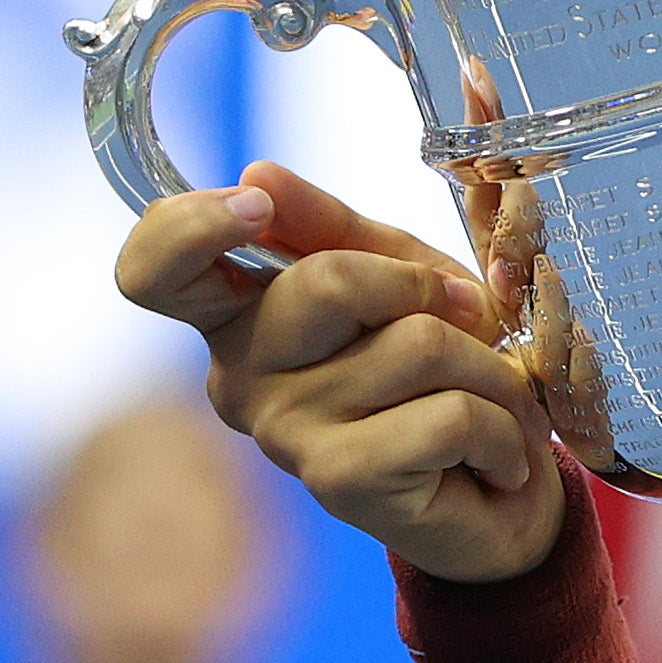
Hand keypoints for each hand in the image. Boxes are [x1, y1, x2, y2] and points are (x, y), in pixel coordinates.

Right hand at [112, 160, 564, 583]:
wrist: (507, 490)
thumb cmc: (443, 373)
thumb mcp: (399, 276)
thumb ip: (335, 226)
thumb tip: (257, 172)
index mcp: (241, 312)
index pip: (154, 268)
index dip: (191, 225)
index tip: (255, 204)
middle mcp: (241, 375)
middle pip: (329, 281)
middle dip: (430, 292)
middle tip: (467, 326)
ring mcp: (283, 432)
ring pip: (418, 346)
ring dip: (491, 370)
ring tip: (492, 403)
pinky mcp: (340, 481)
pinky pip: (449, 416)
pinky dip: (504, 429)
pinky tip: (499, 460)